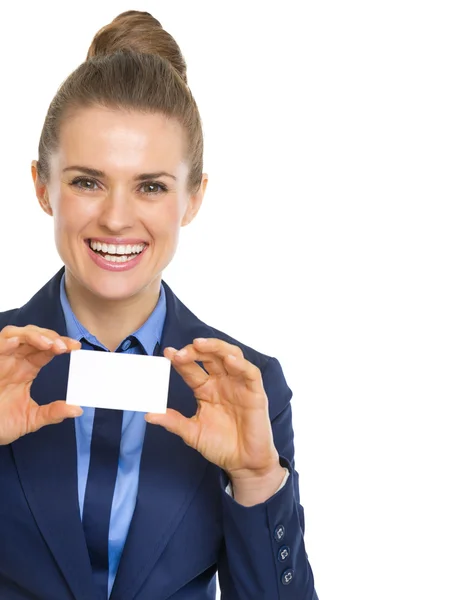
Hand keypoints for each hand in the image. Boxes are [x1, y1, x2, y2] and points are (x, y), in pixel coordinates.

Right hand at [0, 325, 82, 444]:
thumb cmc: (0, 424)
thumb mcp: (31, 419)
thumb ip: (53, 412)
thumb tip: (77, 410)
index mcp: (26, 369)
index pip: (47, 350)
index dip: (62, 344)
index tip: (76, 347)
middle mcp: (14, 360)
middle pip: (35, 336)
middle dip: (52, 337)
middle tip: (66, 346)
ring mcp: (1, 359)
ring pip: (17, 333)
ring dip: (35, 335)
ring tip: (50, 344)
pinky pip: (0, 343)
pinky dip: (11, 340)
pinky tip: (23, 343)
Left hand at [145, 338, 280, 482]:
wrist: (243, 464)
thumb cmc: (221, 446)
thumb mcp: (192, 432)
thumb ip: (173, 421)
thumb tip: (148, 414)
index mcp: (206, 389)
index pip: (191, 368)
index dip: (180, 360)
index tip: (166, 353)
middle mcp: (222, 382)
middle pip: (210, 356)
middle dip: (195, 351)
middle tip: (179, 354)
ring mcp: (239, 386)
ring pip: (230, 355)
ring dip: (215, 347)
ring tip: (199, 345)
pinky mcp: (255, 393)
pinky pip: (250, 373)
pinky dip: (240, 364)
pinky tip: (228, 360)